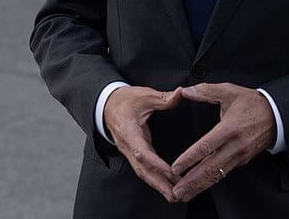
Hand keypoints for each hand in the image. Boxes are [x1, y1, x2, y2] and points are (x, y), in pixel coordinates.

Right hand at [103, 86, 182, 201]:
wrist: (107, 104)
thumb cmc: (125, 100)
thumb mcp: (144, 95)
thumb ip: (163, 97)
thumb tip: (181, 93)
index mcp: (129, 132)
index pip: (143, 153)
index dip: (157, 164)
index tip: (172, 173)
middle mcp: (128, 146)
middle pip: (143, 170)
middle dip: (159, 184)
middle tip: (176, 195)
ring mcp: (130, 152)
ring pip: (143, 173)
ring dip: (158, 186)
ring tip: (175, 196)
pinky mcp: (134, 153)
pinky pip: (144, 170)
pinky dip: (156, 179)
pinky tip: (168, 186)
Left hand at [169, 83, 276, 202]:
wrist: (277, 115)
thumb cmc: (252, 103)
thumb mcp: (229, 91)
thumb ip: (206, 91)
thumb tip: (186, 91)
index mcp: (230, 129)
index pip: (206, 147)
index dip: (189, 158)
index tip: (176, 167)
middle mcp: (235, 146)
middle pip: (210, 168)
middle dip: (192, 181)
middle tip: (176, 191)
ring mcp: (240, 156)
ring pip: (217, 174)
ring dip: (199, 186)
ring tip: (184, 194)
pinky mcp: (243, 160)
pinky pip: (224, 173)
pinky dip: (210, 181)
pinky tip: (199, 187)